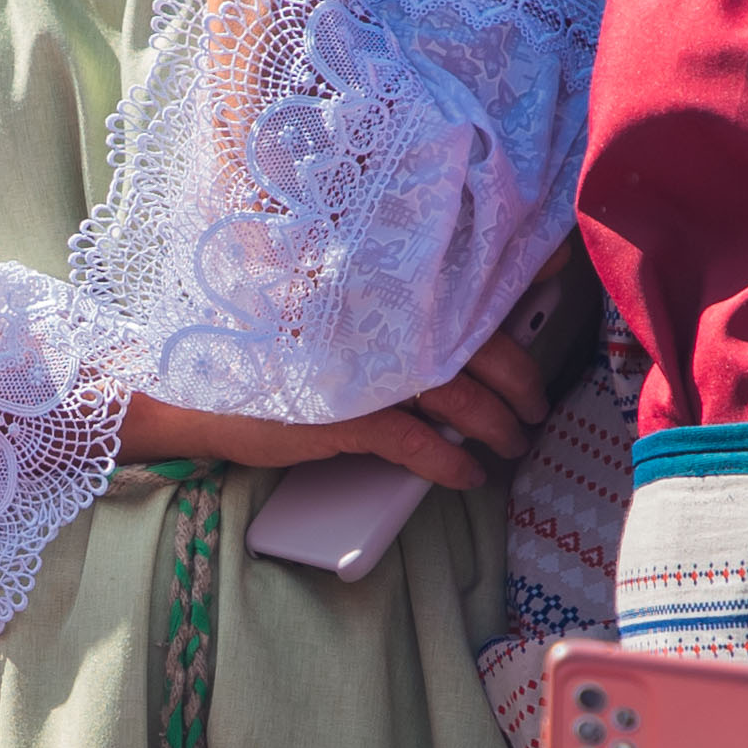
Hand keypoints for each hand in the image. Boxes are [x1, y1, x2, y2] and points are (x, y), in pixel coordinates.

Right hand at [121, 318, 547, 492]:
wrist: (191, 393)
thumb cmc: (261, 354)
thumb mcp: (326, 317)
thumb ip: (381, 311)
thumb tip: (452, 328)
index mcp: (373, 283)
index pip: (461, 276)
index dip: (515, 275)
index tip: (556, 277)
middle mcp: (372, 314)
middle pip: (476, 340)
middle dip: (519, 377)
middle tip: (535, 403)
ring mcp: (360, 363)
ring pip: (457, 393)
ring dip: (495, 424)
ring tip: (512, 443)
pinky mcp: (341, 414)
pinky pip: (415, 441)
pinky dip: (448, 461)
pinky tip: (467, 473)